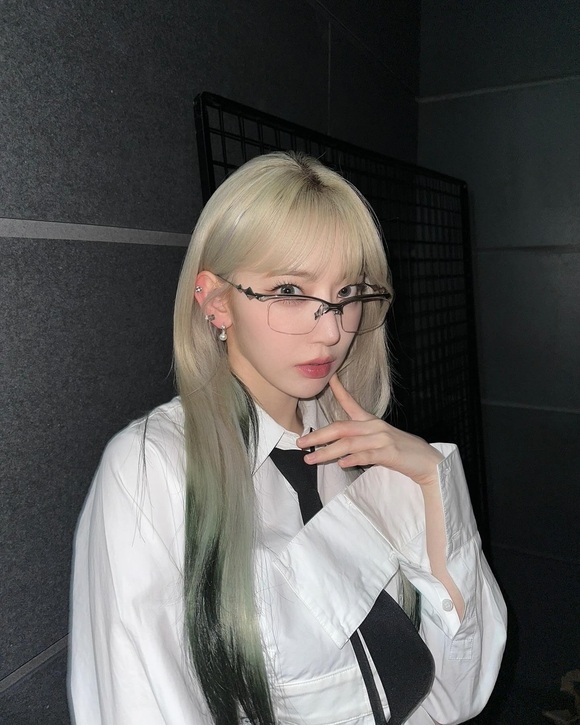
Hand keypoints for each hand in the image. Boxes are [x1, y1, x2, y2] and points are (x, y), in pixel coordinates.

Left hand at [297, 375, 442, 486]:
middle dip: (318, 435)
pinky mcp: (389, 453)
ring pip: (348, 443)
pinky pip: (367, 455)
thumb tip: (338, 450)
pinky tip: (341, 463)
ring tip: (311, 459)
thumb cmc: (401, 452)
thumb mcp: (379, 440)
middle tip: (300, 442)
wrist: (426, 461)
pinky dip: (353, 459)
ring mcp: (382, 439)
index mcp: (370, 421)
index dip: (338, 390)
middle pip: (341, 428)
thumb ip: (359, 441)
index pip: (351, 403)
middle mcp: (374, 426)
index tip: (328, 378)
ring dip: (327, 451)